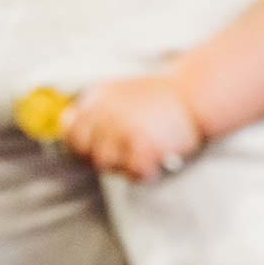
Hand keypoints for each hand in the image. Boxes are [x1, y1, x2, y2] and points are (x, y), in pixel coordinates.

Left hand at [63, 76, 202, 182]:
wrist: (198, 94)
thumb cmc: (163, 97)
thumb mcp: (121, 91)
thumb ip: (94, 106)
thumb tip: (65, 122)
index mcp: (98, 97)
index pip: (72, 132)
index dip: (83, 145)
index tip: (100, 147)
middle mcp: (106, 113)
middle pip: (87, 152)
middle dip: (106, 155)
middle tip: (130, 150)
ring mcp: (124, 130)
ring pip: (107, 164)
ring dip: (126, 164)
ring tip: (149, 150)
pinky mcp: (144, 147)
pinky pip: (134, 173)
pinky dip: (146, 171)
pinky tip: (159, 157)